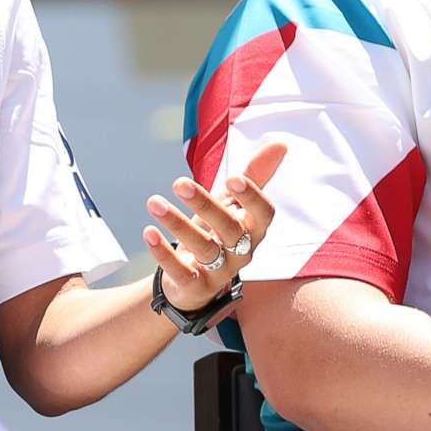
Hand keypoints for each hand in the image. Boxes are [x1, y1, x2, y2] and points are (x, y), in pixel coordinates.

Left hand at [143, 143, 285, 313]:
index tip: (234, 177)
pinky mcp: (195, 287)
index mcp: (254, 229)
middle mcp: (242, 252)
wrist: (196, 281)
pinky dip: (163, 253)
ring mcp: (220, 272)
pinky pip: (181, 272)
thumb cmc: (218, 234)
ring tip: (153, 202)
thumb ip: (254, 176)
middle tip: (179, 183)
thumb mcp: (233, 205)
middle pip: (230, 229)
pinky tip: (148, 232)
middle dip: (206, 205)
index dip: (252, 197)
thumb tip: (281, 144)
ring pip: (204, 248)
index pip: (263, 214)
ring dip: (177, 224)